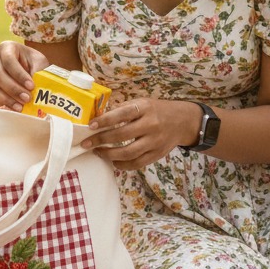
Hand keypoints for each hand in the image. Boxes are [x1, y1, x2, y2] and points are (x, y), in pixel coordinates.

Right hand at [0, 41, 48, 109]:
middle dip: (13, 89)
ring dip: (6, 99)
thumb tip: (35, 88)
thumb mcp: (39, 62)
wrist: (28, 67)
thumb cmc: (33, 63)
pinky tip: (10, 107)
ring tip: (20, 106)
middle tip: (27, 98)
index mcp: (6, 47)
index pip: (9, 60)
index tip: (31, 86)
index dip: (19, 75)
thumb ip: (37, 72)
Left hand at [82, 98, 200, 169]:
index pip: (121, 114)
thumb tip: (99, 118)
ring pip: (128, 153)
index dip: (105, 121)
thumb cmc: (156, 110)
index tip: (91, 126)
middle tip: (87, 143)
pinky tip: (113, 162)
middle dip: (101, 140)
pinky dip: (123, 165)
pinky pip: (137, 163)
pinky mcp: (157, 154)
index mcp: (144, 108)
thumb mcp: (141, 103)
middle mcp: (150, 125)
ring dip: (109, 155)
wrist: (182, 121)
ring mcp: (155, 141)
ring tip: (98, 152)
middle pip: (122, 135)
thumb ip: (123, 110)